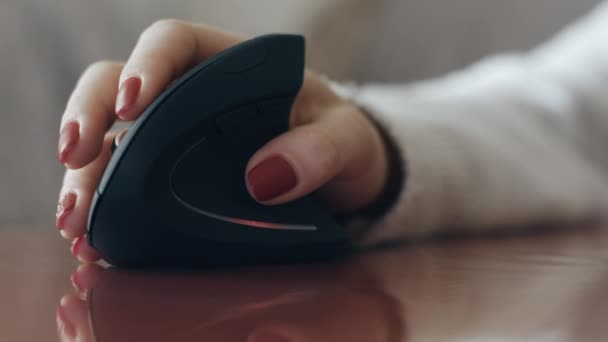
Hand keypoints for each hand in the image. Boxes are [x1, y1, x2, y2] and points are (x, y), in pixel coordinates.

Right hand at [56, 20, 389, 261]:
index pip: (174, 43)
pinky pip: (125, 186)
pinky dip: (106, 210)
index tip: (133, 104)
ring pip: (111, 140)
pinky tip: (92, 239)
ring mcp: (174, 139)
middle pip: (118, 86)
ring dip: (86, 176)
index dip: (145, 65)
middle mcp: (190, 96)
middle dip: (89, 117)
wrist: (338, 184)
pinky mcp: (169, 181)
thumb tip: (264, 178)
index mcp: (231, 65)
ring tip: (74, 220)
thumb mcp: (348, 140)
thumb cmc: (341, 143)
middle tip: (74, 156)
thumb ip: (323, 149)